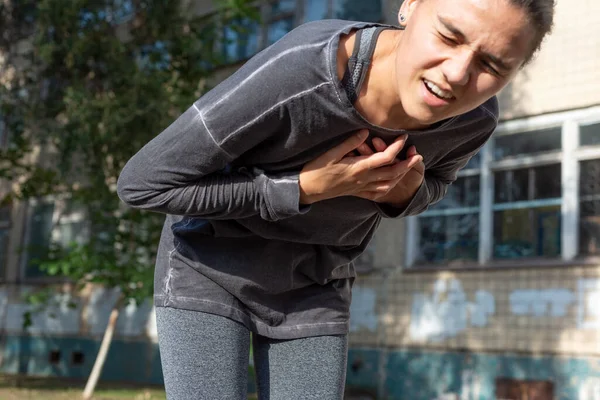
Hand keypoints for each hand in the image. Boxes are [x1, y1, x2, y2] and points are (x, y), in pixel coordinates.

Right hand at [298, 130, 421, 203]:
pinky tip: (393, 182)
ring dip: (401, 175)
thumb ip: (350, 142)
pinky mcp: (357, 192)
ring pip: (389, 184)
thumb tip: (366, 132)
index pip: (385, 157)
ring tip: (409, 167)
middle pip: (393, 173)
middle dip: (408, 164)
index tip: (404, 136)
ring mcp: (361, 188)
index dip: (397, 146)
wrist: (307, 190)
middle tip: (418, 155)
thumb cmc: (317, 170)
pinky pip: (378, 193)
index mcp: (359, 168)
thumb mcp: (331, 153)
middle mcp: (363, 179)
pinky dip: (389, 187)